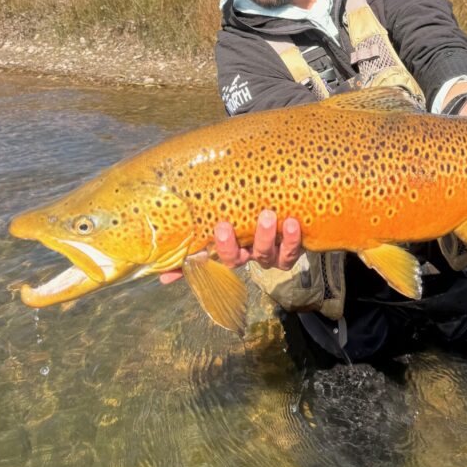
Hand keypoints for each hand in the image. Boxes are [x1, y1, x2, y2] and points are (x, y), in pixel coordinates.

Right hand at [158, 210, 302, 283]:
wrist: (299, 205)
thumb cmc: (255, 205)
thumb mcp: (231, 208)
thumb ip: (204, 222)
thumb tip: (166, 247)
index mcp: (229, 246)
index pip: (205, 258)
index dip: (193, 262)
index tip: (185, 248)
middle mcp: (247, 253)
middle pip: (235, 259)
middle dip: (228, 246)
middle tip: (223, 226)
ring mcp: (270, 253)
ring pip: (265, 255)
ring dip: (264, 238)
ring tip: (267, 216)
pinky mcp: (292, 249)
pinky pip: (291, 251)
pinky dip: (292, 240)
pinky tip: (291, 222)